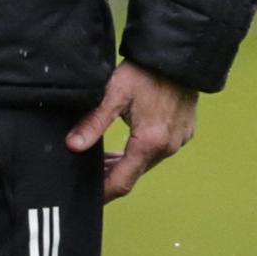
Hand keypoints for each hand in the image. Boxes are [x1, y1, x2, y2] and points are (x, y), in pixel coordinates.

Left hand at [66, 60, 197, 201]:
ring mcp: (178, 141)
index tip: (88, 198)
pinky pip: (158, 151)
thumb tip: (73, 145)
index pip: (123, 181)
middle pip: (134, 173)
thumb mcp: (114, 94)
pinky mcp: (183, 133)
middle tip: (87, 173)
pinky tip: (124, 145)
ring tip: (100, 160)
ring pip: (146, 163)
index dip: (104, 192)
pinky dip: (139, 153)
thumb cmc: (146, 72)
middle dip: (110, 176)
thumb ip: (93, 122)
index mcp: (150, 142)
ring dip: (124, 164)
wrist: (177, 57)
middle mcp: (167, 147)